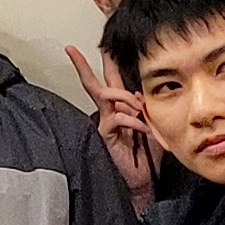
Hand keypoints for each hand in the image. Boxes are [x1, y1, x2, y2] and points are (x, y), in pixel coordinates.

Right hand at [66, 43, 156, 209]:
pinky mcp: (106, 135)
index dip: (107, 61)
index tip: (102, 45)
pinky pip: (117, 117)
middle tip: (72, 50)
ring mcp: (106, 123)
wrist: (142, 180)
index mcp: (120, 107)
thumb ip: (146, 107)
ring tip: (141, 107)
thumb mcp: (153, 123)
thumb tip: (140, 94)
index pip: (110, 80)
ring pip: (107, 95)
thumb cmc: (148, 153)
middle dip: (82, 65)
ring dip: (126, 97)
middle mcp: (110, 112)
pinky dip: (134, 120)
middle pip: (93, 83)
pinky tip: (145, 129)